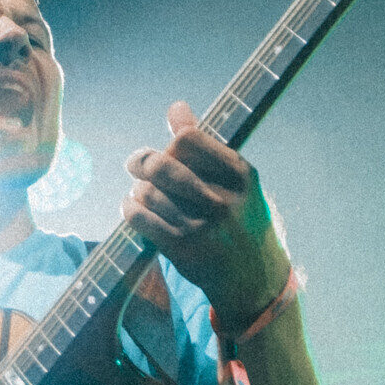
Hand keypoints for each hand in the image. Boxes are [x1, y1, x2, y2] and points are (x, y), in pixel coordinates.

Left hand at [123, 102, 286, 320]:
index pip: (188, 140)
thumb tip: (176, 107)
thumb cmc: (240, 218)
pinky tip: (132, 206)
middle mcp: (224, 200)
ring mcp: (203, 227)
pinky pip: (141, 219)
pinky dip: (130, 208)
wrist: (254, 277)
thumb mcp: (234, 180)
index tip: (163, 150)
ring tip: (141, 192)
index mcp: (241, 175)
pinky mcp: (183, 250)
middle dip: (141, 161)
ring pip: (149, 193)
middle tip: (135, 163)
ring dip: (138, 189)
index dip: (169, 143)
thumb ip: (203, 144)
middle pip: (163, 166)